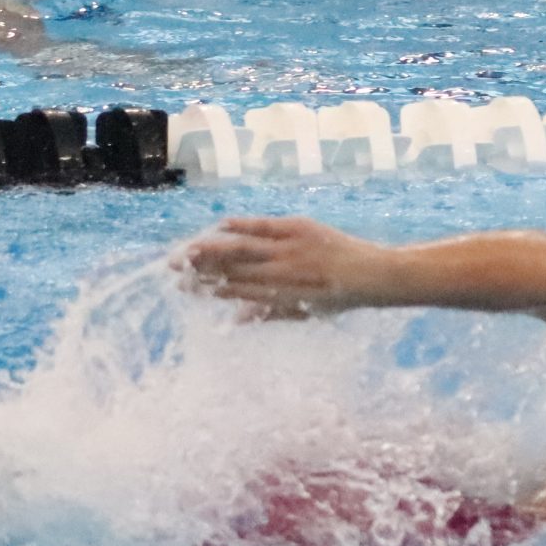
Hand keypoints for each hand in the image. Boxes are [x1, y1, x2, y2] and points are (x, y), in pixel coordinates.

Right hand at [184, 216, 393, 317]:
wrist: (374, 276)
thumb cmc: (338, 297)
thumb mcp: (304, 312)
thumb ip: (269, 314)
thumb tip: (233, 321)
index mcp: (279, 296)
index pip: (235, 292)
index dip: (208, 289)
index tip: (183, 287)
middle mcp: (281, 274)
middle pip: (232, 271)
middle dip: (200, 269)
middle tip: (171, 267)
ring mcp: (291, 250)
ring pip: (242, 249)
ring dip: (211, 250)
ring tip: (185, 250)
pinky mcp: (303, 229)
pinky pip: (267, 226)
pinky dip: (244, 225)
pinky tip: (222, 224)